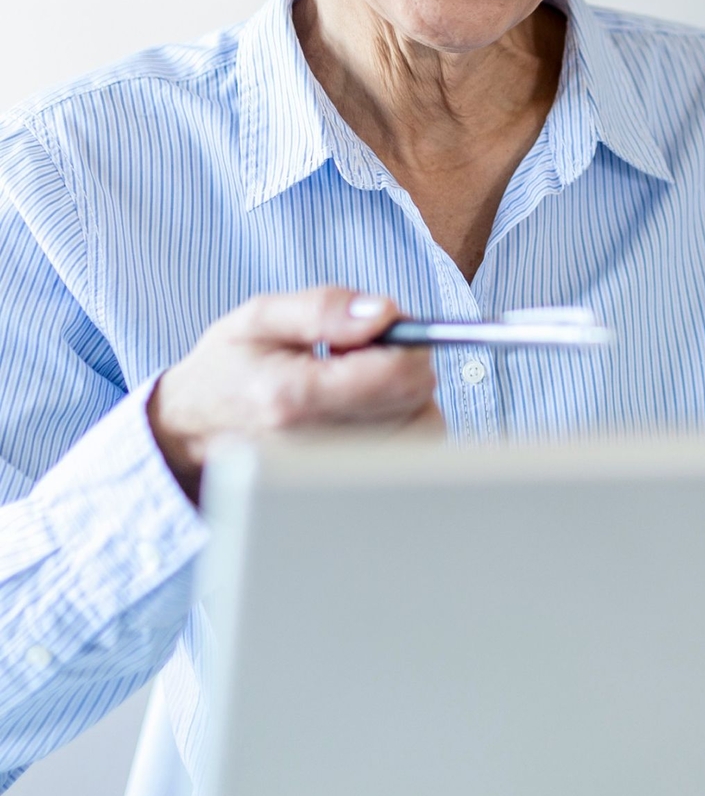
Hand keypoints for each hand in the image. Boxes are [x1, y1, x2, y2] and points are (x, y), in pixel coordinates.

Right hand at [148, 286, 440, 503]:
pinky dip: (405, 422)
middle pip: (416, 399)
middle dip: (405, 364)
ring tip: (360, 385)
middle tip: (363, 355)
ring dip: (407, 396)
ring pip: (422, 425)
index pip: (396, 373)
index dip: (406, 339)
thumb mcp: (261, 317)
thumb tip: (384, 312)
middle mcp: (317, 445)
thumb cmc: (229, 368)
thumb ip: (325, 307)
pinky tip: (368, 411)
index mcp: (293, 397)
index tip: (382, 328)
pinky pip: (411, 449)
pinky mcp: (349, 487)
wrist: (193, 429)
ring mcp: (335, 475)